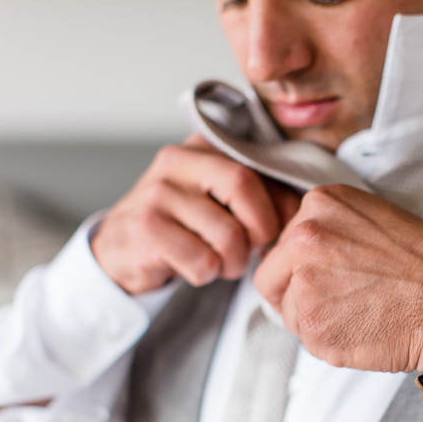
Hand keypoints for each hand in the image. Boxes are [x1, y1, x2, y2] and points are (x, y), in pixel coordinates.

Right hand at [91, 134, 299, 293]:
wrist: (121, 248)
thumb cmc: (183, 225)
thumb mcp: (217, 198)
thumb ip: (258, 194)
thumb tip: (301, 210)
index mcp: (204, 147)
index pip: (262, 167)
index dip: (281, 206)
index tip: (277, 231)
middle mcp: (178, 161)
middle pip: (244, 187)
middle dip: (260, 230)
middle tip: (253, 250)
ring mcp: (157, 193)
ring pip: (227, 233)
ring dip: (234, 262)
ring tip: (222, 263)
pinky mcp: (146, 228)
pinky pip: (202, 260)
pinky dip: (207, 275)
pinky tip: (196, 267)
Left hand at [254, 185, 422, 371]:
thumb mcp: (376, 221)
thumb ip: (332, 232)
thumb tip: (297, 259)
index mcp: (321, 203)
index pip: (283, 242)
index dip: (302, 267)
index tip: (329, 279)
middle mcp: (304, 236)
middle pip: (271, 277)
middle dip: (298, 294)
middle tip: (342, 304)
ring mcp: (305, 282)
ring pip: (287, 312)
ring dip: (316, 320)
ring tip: (363, 315)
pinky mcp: (312, 326)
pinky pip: (306, 341)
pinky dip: (331, 343)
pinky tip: (366, 331)